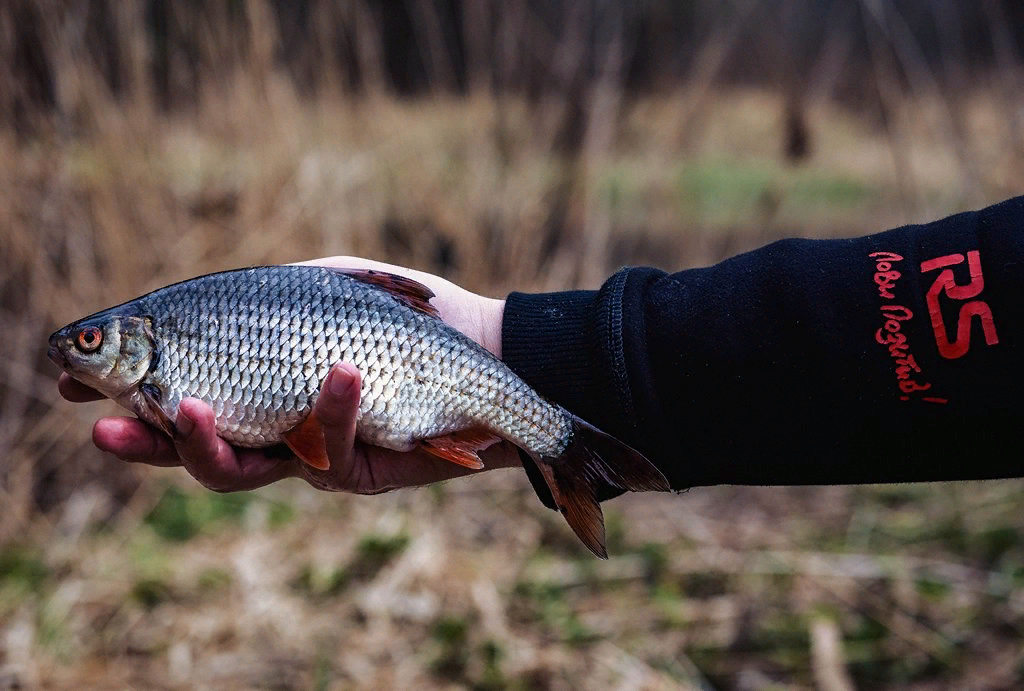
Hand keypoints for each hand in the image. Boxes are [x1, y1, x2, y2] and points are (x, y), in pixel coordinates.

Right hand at [57, 257, 517, 493]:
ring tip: (184, 407)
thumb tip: (204, 308)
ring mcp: (316, 454)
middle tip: (101, 426)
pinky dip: (331, 408)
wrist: (490, 350)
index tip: (72, 378)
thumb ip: (273, 294)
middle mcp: (280, 427)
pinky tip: (342, 369)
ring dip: (206, 445)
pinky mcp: (363, 473)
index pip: (181, 395)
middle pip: (197, 449)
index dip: (128, 395)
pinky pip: (329, 452)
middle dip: (145, 441)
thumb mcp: (330, 285)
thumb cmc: (410, 313)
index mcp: (263, 383)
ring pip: (244, 471)